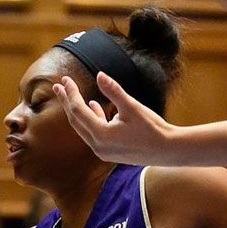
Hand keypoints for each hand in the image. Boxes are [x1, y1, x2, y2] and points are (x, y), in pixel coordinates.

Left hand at [52, 72, 179, 165]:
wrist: (168, 150)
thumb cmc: (152, 128)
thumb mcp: (132, 107)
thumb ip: (114, 91)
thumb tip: (99, 75)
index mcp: (101, 134)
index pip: (78, 110)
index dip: (71, 93)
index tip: (65, 80)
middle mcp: (97, 146)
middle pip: (75, 120)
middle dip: (67, 102)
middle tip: (58, 86)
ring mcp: (102, 151)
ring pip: (83, 127)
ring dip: (77, 111)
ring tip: (71, 96)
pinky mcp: (109, 152)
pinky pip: (93, 134)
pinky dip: (91, 120)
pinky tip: (94, 107)